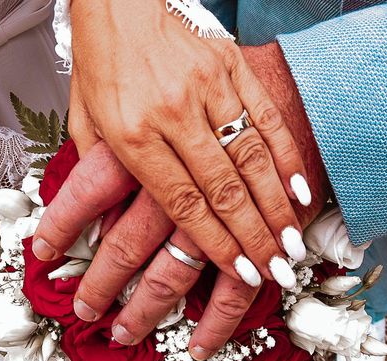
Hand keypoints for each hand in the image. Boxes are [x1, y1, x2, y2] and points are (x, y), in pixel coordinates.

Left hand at [33, 0, 312, 289]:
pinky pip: (265, 117)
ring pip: (251, 158)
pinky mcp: (231, 66)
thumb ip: (99, 175)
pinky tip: (301, 188)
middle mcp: (174, 112)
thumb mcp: (85, 121)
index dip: (218, 243)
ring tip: (293, 243)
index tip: (243, 273)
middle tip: (279, 270)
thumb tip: (108, 226)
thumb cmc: (101, 61)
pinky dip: (286, 156)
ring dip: (276, 206)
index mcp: (132, 133)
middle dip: (255, 237)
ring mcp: (208, 87)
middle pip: (224, 188)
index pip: (184, 202)